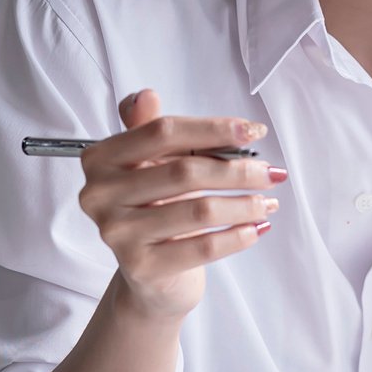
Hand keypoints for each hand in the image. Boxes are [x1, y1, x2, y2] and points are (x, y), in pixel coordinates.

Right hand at [74, 89, 283, 318]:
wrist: (148, 276)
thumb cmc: (154, 211)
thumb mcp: (150, 165)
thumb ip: (150, 129)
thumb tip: (145, 96)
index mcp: (100, 160)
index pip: (163, 132)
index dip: (212, 129)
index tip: (253, 131)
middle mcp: (100, 195)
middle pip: (184, 171)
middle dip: (237, 170)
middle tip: (271, 173)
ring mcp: (117, 233)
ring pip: (199, 210)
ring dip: (244, 204)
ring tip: (268, 202)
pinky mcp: (142, 267)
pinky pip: (203, 246)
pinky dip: (238, 235)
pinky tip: (256, 227)